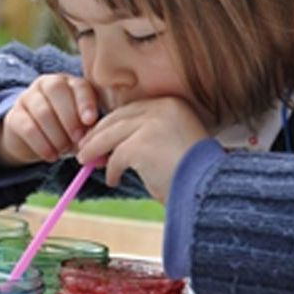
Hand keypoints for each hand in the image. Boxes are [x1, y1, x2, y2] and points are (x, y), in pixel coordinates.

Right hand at [0, 74, 99, 165]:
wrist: (34, 140)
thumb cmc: (66, 131)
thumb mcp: (81, 132)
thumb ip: (92, 138)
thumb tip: (101, 158)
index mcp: (70, 84)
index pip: (78, 85)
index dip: (85, 102)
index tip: (90, 121)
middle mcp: (48, 84)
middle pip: (57, 90)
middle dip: (69, 117)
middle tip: (77, 140)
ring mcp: (28, 97)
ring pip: (42, 110)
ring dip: (56, 135)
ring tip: (64, 150)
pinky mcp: (13, 115)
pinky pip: (27, 128)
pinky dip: (42, 144)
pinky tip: (51, 156)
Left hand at [75, 97, 207, 201]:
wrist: (209, 188)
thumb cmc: (195, 173)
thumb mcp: (173, 144)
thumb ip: (148, 137)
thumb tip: (116, 146)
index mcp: (172, 104)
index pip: (132, 110)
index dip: (112, 123)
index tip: (99, 135)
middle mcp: (162, 108)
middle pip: (118, 118)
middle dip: (98, 134)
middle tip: (84, 148)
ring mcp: (151, 124)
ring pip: (112, 135)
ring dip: (95, 149)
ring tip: (86, 161)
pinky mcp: (141, 144)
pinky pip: (117, 156)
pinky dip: (112, 170)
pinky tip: (113, 180)